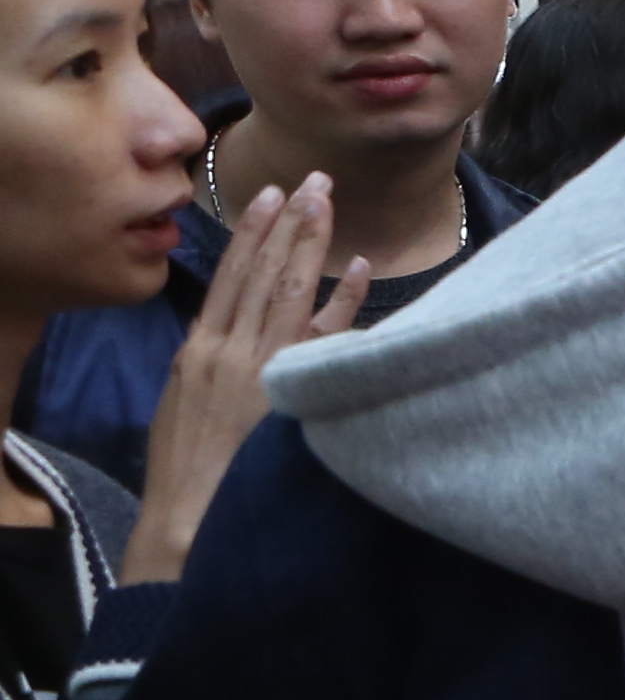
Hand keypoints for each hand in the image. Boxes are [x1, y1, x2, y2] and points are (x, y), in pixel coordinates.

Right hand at [124, 186, 369, 588]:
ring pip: (289, 291)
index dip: (253, 234)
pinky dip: (344, 300)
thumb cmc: (193, 472)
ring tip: (328, 200)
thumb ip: (215, 366)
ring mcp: (261, 368)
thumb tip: (243, 336)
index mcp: (198, 351)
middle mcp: (228, 351)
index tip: (272, 196)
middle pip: (264, 273)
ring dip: (311, 242)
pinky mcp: (290, 392)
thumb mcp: (188, 407)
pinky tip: (361, 268)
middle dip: (290, 223)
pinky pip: (323, 336)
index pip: (231, 277)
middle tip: (315, 178)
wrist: (191, 521)